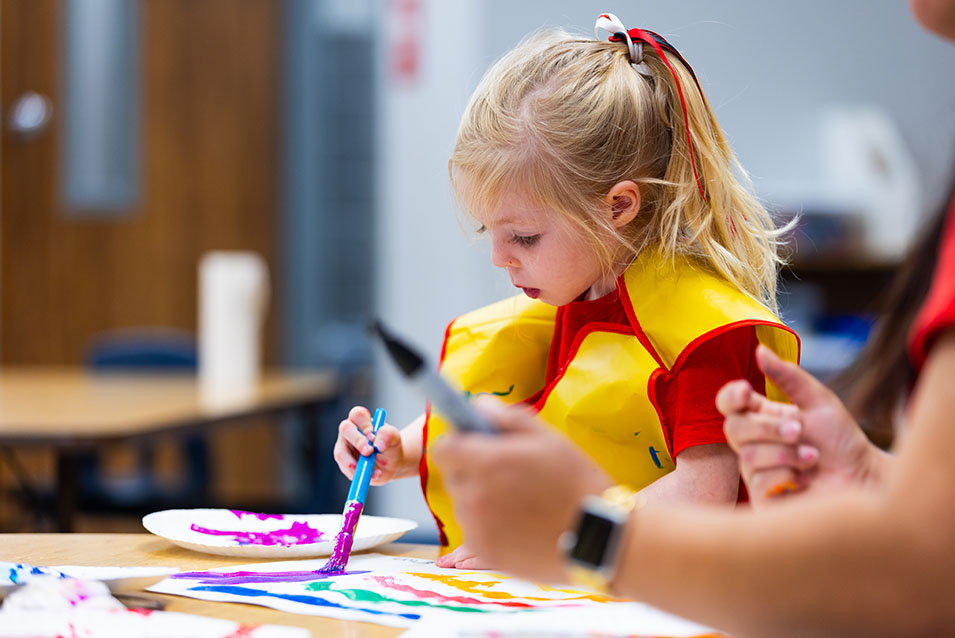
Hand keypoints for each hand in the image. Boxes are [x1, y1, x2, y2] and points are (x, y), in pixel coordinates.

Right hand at [333, 406, 406, 484]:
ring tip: (372, 470)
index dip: (363, 423)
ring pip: (340, 452)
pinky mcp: (343, 462)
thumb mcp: (395, 439)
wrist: (390, 465)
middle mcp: (349, 430)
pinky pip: (346, 469)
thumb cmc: (390, 447)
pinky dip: (359, 474)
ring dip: (354, 463)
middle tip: (369, 451)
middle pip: (345, 428)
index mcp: (362, 420)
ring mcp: (343, 446)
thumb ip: (389, 435)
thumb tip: (378, 441)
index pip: (358, 414)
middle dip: (357, 440)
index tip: (373, 435)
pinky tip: (374, 475)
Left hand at [431, 398, 612, 583]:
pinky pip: (476, 531)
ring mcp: (477, 528)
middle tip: (508, 475)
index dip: (457, 444)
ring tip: (521, 502)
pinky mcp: (485, 553)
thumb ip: (508, 418)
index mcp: (487, 462)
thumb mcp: (549, 439)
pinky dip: (491, 526)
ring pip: (465, 505)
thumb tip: (479, 405)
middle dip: (472, 471)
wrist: (599, 539)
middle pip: (454, 477)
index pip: (443, 448)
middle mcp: (474, 496)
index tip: (474, 446)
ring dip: (481, 500)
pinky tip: (522, 524)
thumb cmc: (577, 483)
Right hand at [718, 345, 888, 505]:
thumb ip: (788, 376)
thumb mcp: (818, 401)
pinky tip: (805, 480)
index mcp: (761, 417)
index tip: (748, 391)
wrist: (863, 479)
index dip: (731, 397)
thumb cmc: (842, 441)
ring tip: (812, 458)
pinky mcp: (763, 499)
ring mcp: (756, 472)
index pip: (728, 404)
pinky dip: (787, 477)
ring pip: (748, 457)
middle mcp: (754, 444)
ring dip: (786, 454)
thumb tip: (760, 349)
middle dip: (768, 428)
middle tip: (799, 430)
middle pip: (733, 429)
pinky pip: (759, 483)